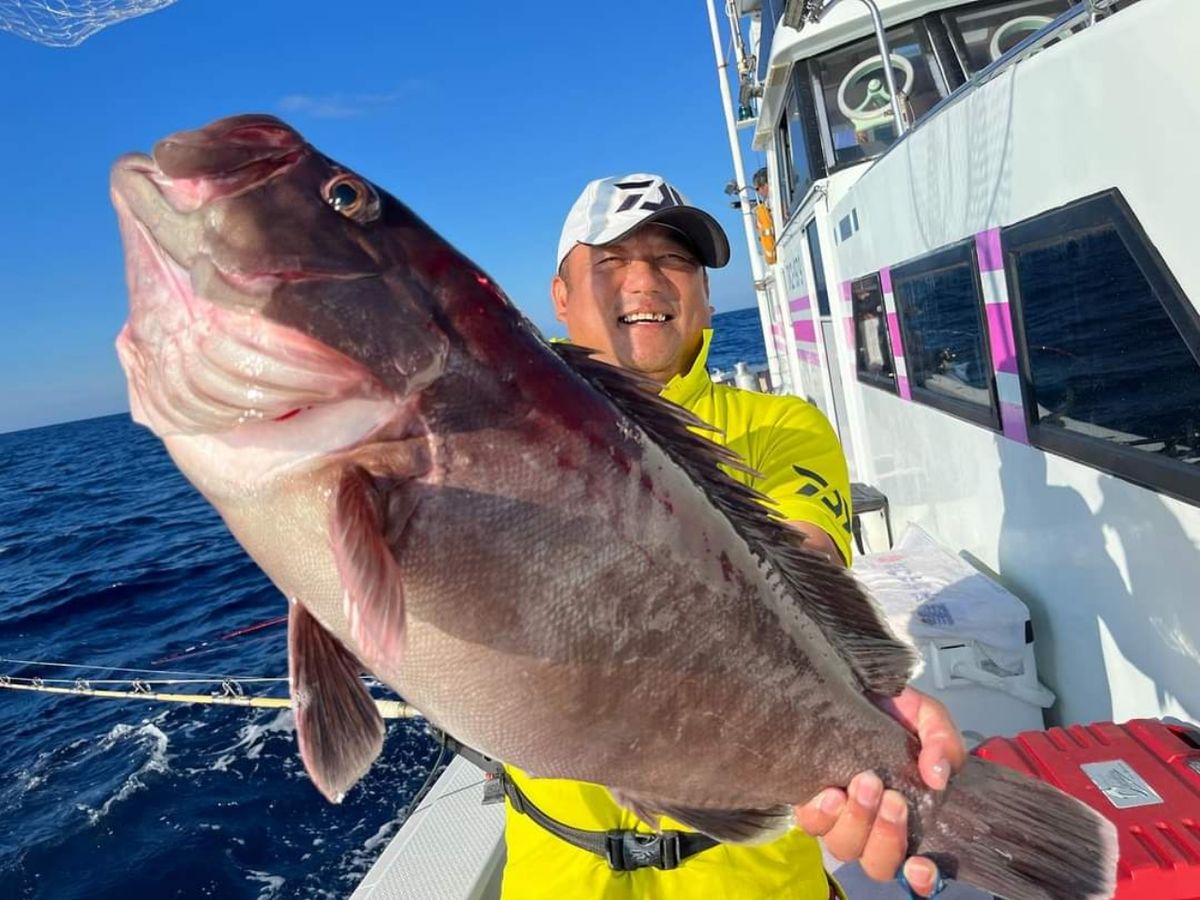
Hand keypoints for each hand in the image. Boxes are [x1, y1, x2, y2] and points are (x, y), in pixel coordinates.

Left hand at [795, 687, 965, 896]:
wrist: (851, 688)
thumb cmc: (889, 711)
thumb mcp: (925, 716)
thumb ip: (942, 742)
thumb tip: (938, 776)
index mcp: (909, 816)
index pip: (918, 871)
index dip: (921, 879)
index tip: (920, 866)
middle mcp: (874, 827)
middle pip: (878, 863)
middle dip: (886, 835)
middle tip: (891, 796)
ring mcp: (841, 819)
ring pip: (844, 847)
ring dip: (857, 820)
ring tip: (864, 782)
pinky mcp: (811, 802)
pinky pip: (812, 823)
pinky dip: (822, 813)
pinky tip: (829, 793)